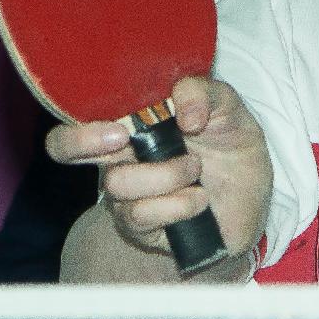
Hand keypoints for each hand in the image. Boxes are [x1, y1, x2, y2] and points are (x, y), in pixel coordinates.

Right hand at [47, 74, 270, 266]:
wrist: (254, 195)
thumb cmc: (229, 144)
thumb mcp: (227, 107)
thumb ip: (204, 93)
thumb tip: (184, 114)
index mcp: (131, 121)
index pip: (78, 117)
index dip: (79, 123)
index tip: (120, 128)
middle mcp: (118, 156)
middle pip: (64, 148)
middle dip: (82, 142)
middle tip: (123, 138)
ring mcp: (126, 193)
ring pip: (117, 183)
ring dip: (165, 174)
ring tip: (196, 169)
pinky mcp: (141, 226)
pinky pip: (141, 214)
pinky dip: (178, 204)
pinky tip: (199, 199)